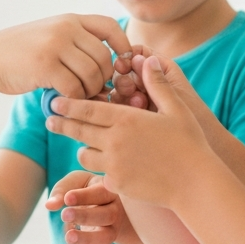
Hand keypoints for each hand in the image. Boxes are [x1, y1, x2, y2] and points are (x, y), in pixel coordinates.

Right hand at [0, 14, 132, 99]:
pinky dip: (74, 98)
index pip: (110, 27)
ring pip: (92, 74)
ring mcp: (55, 45)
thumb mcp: (52, 35)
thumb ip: (78, 42)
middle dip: (104, 78)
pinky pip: (74, 87)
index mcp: (70, 19)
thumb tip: (114, 65)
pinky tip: (65, 99)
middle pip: (104, 57)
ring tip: (79, 95)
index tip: (121, 65)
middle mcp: (65, 28)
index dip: (123, 47)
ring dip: (90, 91)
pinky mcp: (45, 65)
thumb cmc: (24, 53)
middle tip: (95, 90)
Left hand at [44, 170, 128, 243]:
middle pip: (108, 216)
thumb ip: (62, 190)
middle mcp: (115, 211)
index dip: (85, 196)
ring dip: (86, 239)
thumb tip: (50, 205)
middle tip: (65, 215)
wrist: (98, 205)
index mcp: (110, 192)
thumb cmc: (85, 189)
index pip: (102, 193)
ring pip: (106, 238)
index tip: (67, 198)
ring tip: (68, 236)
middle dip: (86, 216)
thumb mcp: (74, 182)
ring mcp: (111, 230)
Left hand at [45, 56, 219, 207]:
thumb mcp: (176, 109)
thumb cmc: (190, 143)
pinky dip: (101, 168)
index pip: (88, 109)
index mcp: (127, 119)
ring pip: (85, 154)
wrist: (195, 183)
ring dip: (83, 147)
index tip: (55, 101)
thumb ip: (158, 85)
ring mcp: (114, 165)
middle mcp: (115, 141)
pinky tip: (107, 166)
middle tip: (49, 120)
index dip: (68, 105)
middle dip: (61, 124)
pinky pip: (100, 174)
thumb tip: (148, 59)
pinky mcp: (117, 184)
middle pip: (79, 131)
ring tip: (84, 144)